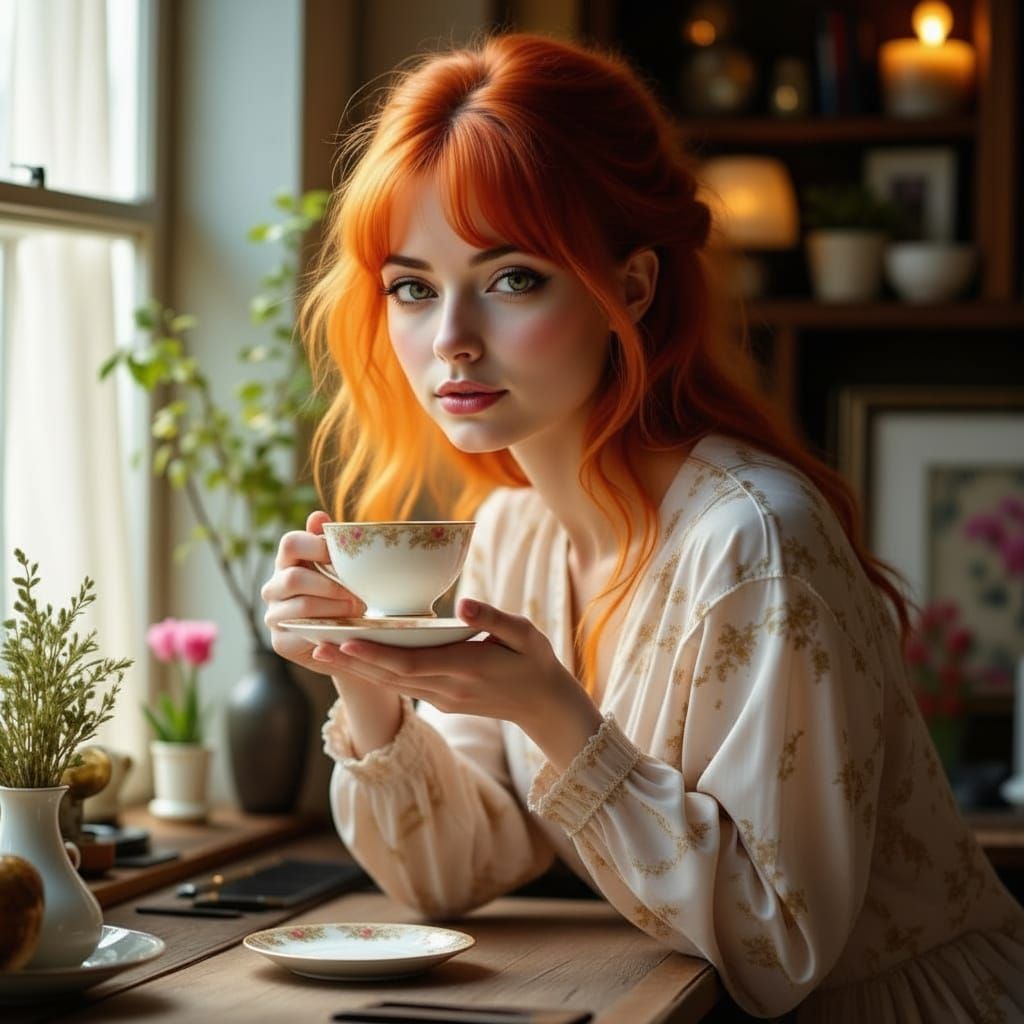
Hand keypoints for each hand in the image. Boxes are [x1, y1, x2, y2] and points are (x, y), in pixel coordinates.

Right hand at [261, 511, 366, 676]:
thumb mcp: (339, 568)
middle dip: (330, 586)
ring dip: (334, 608)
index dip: (317, 546)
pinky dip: (328, 628)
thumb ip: (329, 543)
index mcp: (288, 562)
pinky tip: (344, 628)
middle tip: (357, 595)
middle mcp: (274, 587)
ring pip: (301, 606)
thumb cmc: (341, 594)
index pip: (290, 543)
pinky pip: (302, 632)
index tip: (343, 559)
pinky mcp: (281, 641)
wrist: (340, 638)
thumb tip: (318, 515)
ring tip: (357, 611)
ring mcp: (274, 615)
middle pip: (293, 578)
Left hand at [312, 597, 604, 770]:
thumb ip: (492, 619)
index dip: (375, 653)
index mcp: (464, 668)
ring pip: (389, 683)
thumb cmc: (535, 661)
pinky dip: (373, 673)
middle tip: (313, 644)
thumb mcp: (523, 634)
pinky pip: (400, 686)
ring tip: (320, 651)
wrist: (544, 705)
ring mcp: (441, 698)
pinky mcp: (440, 700)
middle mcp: (446, 688)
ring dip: (354, 668)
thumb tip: (462, 604)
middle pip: (388, 676)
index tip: (344, 639)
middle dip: (349, 661)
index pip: (410, 662)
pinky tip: (353, 660)